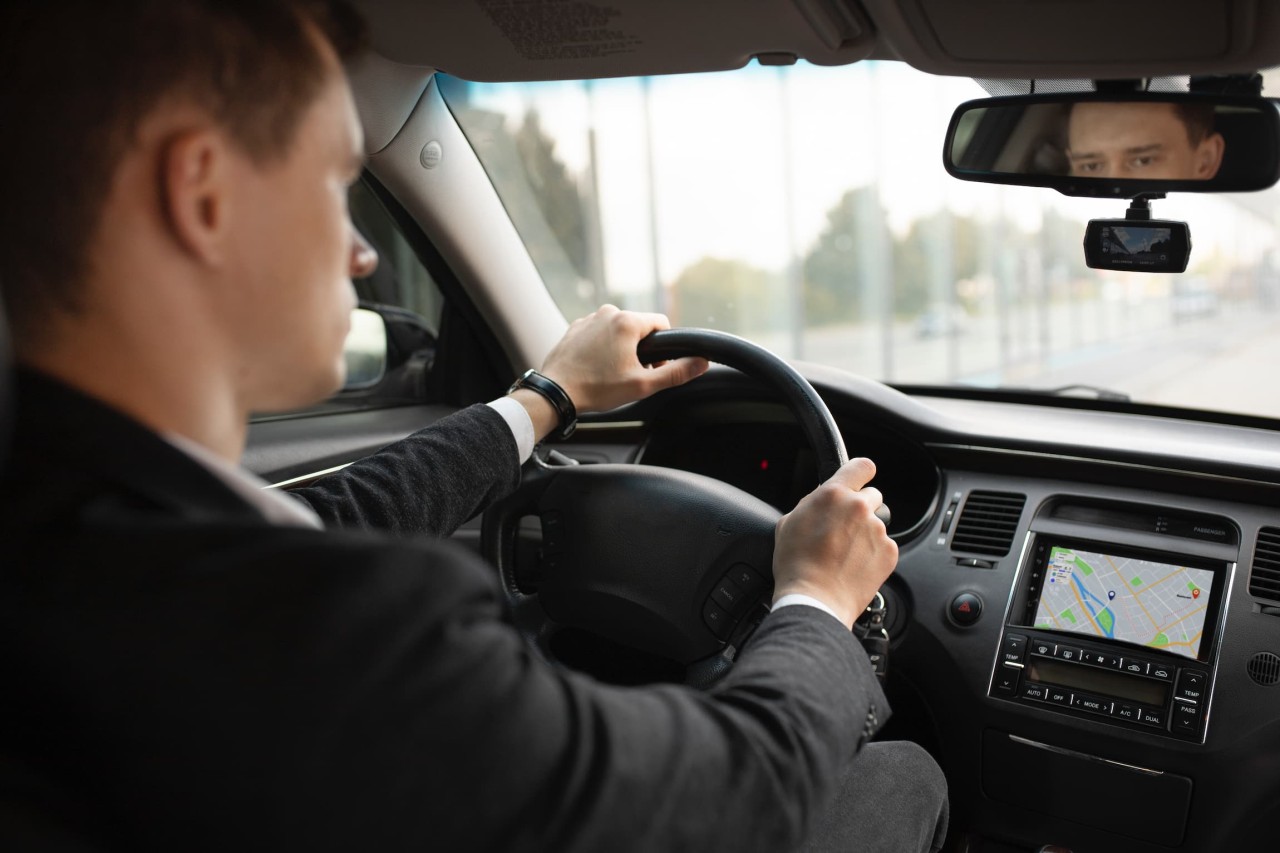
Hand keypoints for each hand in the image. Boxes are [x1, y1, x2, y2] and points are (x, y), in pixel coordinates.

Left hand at [538, 305, 708, 413]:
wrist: (556, 392)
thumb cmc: (597, 389)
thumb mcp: (642, 385)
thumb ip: (675, 372)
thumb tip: (701, 362)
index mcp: (627, 321)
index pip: (661, 324)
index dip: (663, 348)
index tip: (653, 367)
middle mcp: (608, 312)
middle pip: (640, 327)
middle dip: (642, 348)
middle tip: (631, 374)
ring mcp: (589, 318)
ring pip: (619, 330)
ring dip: (622, 348)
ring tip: (611, 372)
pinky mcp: (575, 327)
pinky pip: (599, 333)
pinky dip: (602, 347)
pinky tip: (596, 367)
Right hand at [771, 458, 896, 627]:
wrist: (814, 600)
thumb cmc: (796, 565)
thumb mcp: (789, 523)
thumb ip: (812, 504)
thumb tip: (821, 502)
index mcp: (833, 494)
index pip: (861, 466)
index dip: (861, 472)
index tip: (861, 478)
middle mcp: (859, 507)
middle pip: (872, 496)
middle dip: (860, 509)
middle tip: (843, 529)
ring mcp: (877, 530)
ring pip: (876, 524)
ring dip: (865, 534)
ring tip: (845, 554)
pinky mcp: (889, 552)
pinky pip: (884, 545)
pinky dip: (873, 553)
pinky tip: (854, 565)